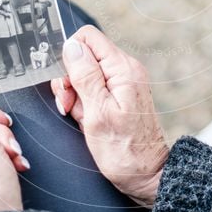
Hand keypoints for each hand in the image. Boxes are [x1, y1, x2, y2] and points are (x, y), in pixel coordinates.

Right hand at [51, 26, 168, 206]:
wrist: (146, 174)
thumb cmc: (124, 150)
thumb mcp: (97, 113)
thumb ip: (84, 76)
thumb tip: (71, 46)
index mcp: (122, 68)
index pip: (87, 37)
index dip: (69, 56)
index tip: (66, 83)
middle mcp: (126, 70)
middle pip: (84, 56)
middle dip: (70, 80)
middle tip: (71, 106)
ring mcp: (124, 83)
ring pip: (85, 74)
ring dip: (76, 95)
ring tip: (82, 118)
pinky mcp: (120, 95)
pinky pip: (94, 90)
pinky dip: (85, 104)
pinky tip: (88, 120)